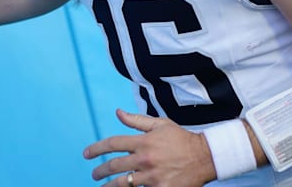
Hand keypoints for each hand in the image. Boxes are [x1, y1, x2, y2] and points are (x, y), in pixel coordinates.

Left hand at [84, 109, 216, 186]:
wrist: (205, 157)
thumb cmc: (181, 139)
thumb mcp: (160, 125)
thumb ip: (137, 120)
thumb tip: (117, 112)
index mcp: (144, 141)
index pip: (113, 144)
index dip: (96, 149)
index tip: (86, 154)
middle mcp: (145, 159)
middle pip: (114, 166)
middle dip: (100, 170)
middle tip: (94, 174)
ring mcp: (152, 177)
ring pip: (122, 184)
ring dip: (109, 186)